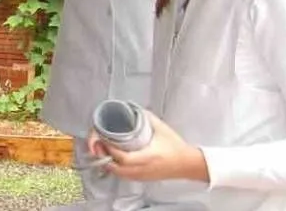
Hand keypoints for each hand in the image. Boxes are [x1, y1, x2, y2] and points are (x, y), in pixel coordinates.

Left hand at [87, 112, 209, 182]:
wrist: (188, 164)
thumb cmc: (176, 146)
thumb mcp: (161, 128)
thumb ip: (145, 117)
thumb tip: (130, 108)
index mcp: (148, 157)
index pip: (124, 158)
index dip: (110, 149)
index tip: (103, 138)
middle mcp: (143, 169)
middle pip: (116, 169)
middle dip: (104, 157)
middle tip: (97, 145)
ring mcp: (142, 176)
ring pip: (118, 174)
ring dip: (107, 163)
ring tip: (102, 150)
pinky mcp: (142, 179)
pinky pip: (123, 176)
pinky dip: (114, 168)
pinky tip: (111, 159)